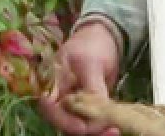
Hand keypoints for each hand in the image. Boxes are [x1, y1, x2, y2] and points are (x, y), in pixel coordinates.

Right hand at [37, 20, 123, 135]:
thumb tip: (98, 112)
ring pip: (76, 126)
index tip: (84, 128)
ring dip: (94, 131)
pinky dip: (100, 128)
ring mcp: (70, 104)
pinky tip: (114, 128)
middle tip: (110, 131)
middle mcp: (57, 97)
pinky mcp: (85, 109)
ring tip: (114, 131)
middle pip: (63, 122)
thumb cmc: (93, 45)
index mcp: (51, 82)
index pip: (50, 108)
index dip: (64, 121)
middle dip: (84, 130)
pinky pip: (88, 123)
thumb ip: (92, 87)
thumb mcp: (92, 63)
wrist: (104, 38)